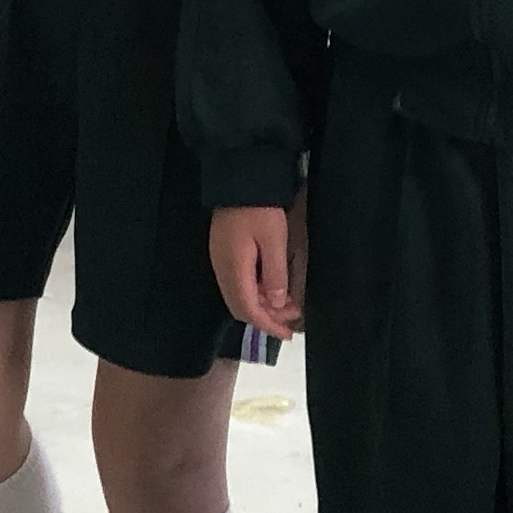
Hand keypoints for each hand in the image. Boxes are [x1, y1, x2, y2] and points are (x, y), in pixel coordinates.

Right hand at [210, 197, 305, 336]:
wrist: (239, 177)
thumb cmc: (260, 208)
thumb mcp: (275, 241)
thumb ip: (276, 275)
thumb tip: (278, 304)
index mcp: (234, 268)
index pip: (248, 309)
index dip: (268, 325)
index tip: (288, 334)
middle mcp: (222, 269)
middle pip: (240, 306)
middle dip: (266, 318)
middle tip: (292, 320)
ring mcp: (219, 260)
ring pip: (237, 295)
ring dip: (261, 305)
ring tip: (286, 306)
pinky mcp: (222, 252)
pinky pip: (236, 283)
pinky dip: (254, 292)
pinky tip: (270, 288)